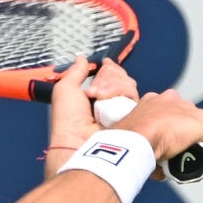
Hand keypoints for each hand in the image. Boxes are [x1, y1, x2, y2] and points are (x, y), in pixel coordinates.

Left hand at [45, 57, 140, 172]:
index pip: (112, 76)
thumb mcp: (65, 90)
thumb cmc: (67, 122)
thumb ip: (75, 72)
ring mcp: (124, 114)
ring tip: (99, 98)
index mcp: (96, 99)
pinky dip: (123, 93)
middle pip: (123, 79)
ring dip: (114, 87)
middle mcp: (111, 106)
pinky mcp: (134, 121)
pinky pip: (137, 98)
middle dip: (108, 79)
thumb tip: (81, 58)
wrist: (78, 143)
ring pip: (130, 87)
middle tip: (94, 92)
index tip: (103, 64)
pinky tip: (111, 101)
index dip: (110, 69)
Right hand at [112, 88, 202, 164]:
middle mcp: (171, 98)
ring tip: (183, 161)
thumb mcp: (128, 134)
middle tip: (172, 152)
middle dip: (178, 133)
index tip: (160, 142)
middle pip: (181, 117)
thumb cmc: (125, 139)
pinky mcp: (200, 122)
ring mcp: (187, 109)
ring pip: (193, 129)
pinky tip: (195, 167)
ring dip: (189, 143)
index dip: (162, 128)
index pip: (164, 112)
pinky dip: (202, 155)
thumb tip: (141, 157)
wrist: (136, 137)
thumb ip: (136, 139)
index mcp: (151, 100)